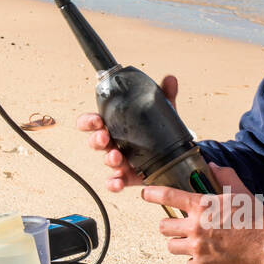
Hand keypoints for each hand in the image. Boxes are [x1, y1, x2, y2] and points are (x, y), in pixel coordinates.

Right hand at [76, 75, 178, 191]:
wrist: (175, 156)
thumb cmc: (159, 133)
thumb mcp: (161, 114)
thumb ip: (164, 96)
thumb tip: (170, 79)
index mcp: (117, 126)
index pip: (94, 122)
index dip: (89, 121)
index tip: (96, 120)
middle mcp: (115, 143)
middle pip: (96, 142)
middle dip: (96, 139)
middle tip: (104, 137)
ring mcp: (121, 161)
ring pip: (107, 161)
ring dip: (109, 159)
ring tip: (117, 157)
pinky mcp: (128, 177)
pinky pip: (116, 182)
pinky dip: (114, 184)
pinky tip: (118, 182)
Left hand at [142, 164, 263, 263]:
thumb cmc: (258, 220)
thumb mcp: (241, 193)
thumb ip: (224, 176)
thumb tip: (212, 166)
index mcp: (203, 207)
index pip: (168, 197)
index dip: (152, 194)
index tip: (145, 193)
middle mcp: (196, 228)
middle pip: (163, 227)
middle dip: (170, 225)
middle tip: (182, 226)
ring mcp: (198, 249)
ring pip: (171, 246)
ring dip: (180, 243)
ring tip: (196, 242)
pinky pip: (188, 263)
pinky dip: (195, 260)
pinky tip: (209, 255)